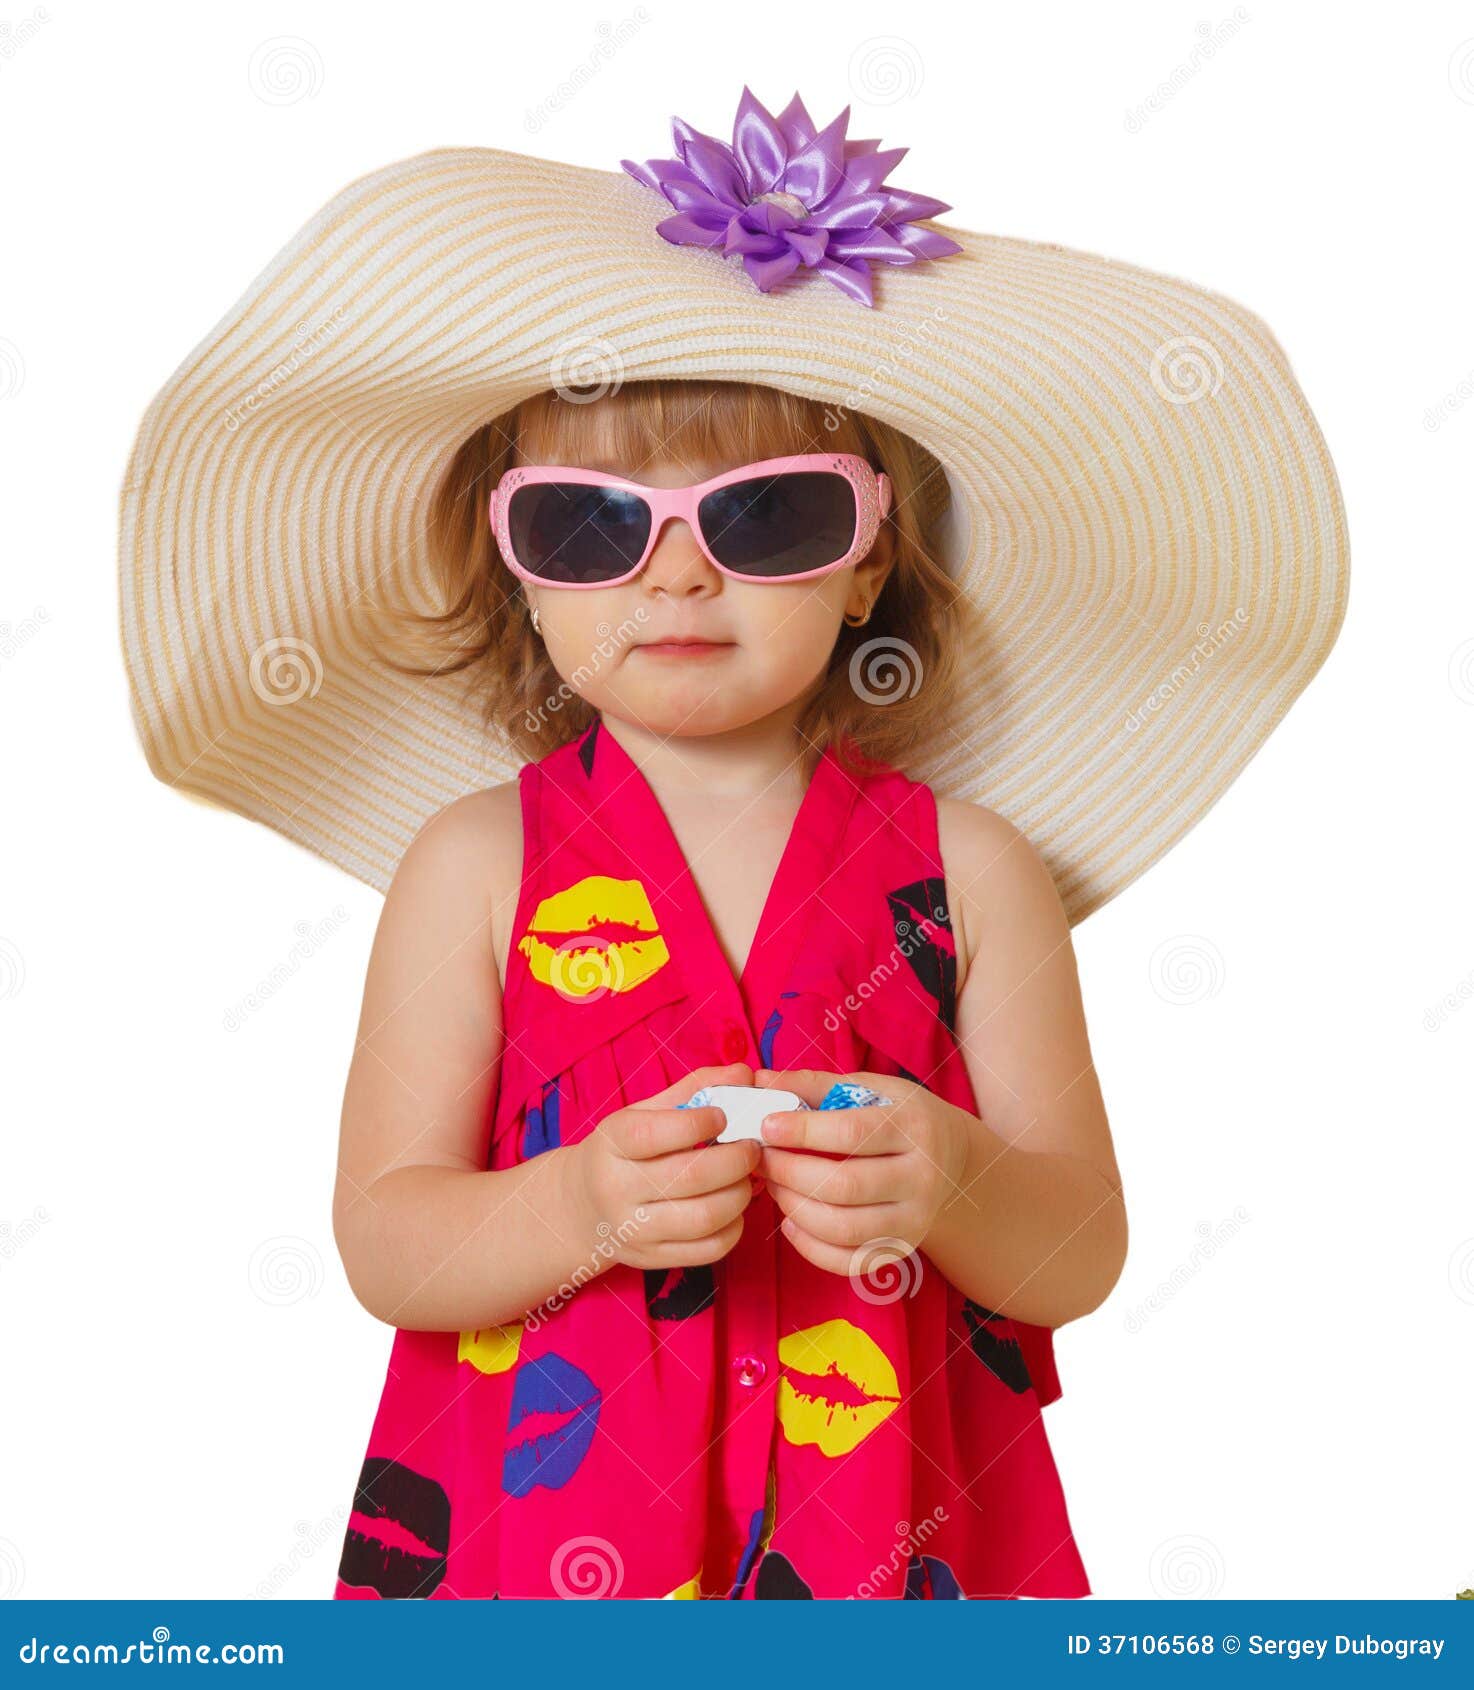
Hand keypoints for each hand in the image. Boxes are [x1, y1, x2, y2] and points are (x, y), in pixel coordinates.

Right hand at [568, 1064, 761, 1271]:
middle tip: (752, 1147)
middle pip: (690, 1177)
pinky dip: (735, 1227)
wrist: (583, 1206)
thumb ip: (695, 1089)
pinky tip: (734, 1207)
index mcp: (611, 1143)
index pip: (656, 1134)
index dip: (699, 1123)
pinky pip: (709, 1250)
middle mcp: (616, 1188)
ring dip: (740, 1194)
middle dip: (736, 1159)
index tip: (723, 1116)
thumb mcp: (646, 1113)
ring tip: (746, 1177)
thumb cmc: (624, 1150)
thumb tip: (743, 1073)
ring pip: (704, 1217)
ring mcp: (634, 1229)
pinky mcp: (652, 1258)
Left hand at [753, 1067, 972, 1275]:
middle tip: (763, 1159)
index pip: (852, 1133)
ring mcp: (915, 1219)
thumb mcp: (870, 1089)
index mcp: (914, 1127)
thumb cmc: (899, 1116)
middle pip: (845, 1186)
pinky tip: (791, 1221)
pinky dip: (810, 1246)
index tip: (767, 1126)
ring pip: (844, 1228)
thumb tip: (763, 1081)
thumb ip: (816, 1085)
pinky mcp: (902, 1248)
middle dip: (790, 1173)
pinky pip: (848, 1261)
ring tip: (774, 1185)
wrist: (950, 1158)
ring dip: (795, 1208)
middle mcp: (922, 1177)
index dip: (803, 1131)